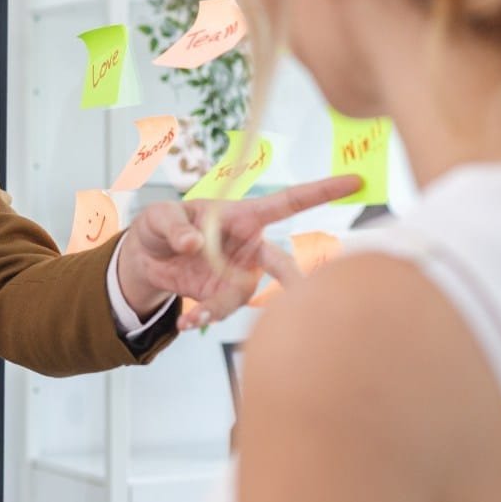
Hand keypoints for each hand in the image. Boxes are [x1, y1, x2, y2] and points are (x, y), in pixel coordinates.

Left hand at [117, 175, 361, 329]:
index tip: (355, 180)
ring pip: (245, 295)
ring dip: (220, 308)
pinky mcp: (223, 295)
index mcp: (242, 215)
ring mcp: (238, 273)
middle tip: (305, 296)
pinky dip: (204, 317)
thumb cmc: (160, 225)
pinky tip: (186, 320)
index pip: (287, 202)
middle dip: (295, 283)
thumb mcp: (160, 217)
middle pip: (282, 264)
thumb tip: (195, 242)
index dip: (321, 191)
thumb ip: (176, 226)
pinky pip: (224, 310)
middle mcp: (248, 245)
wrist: (145, 258)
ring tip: (192, 316)